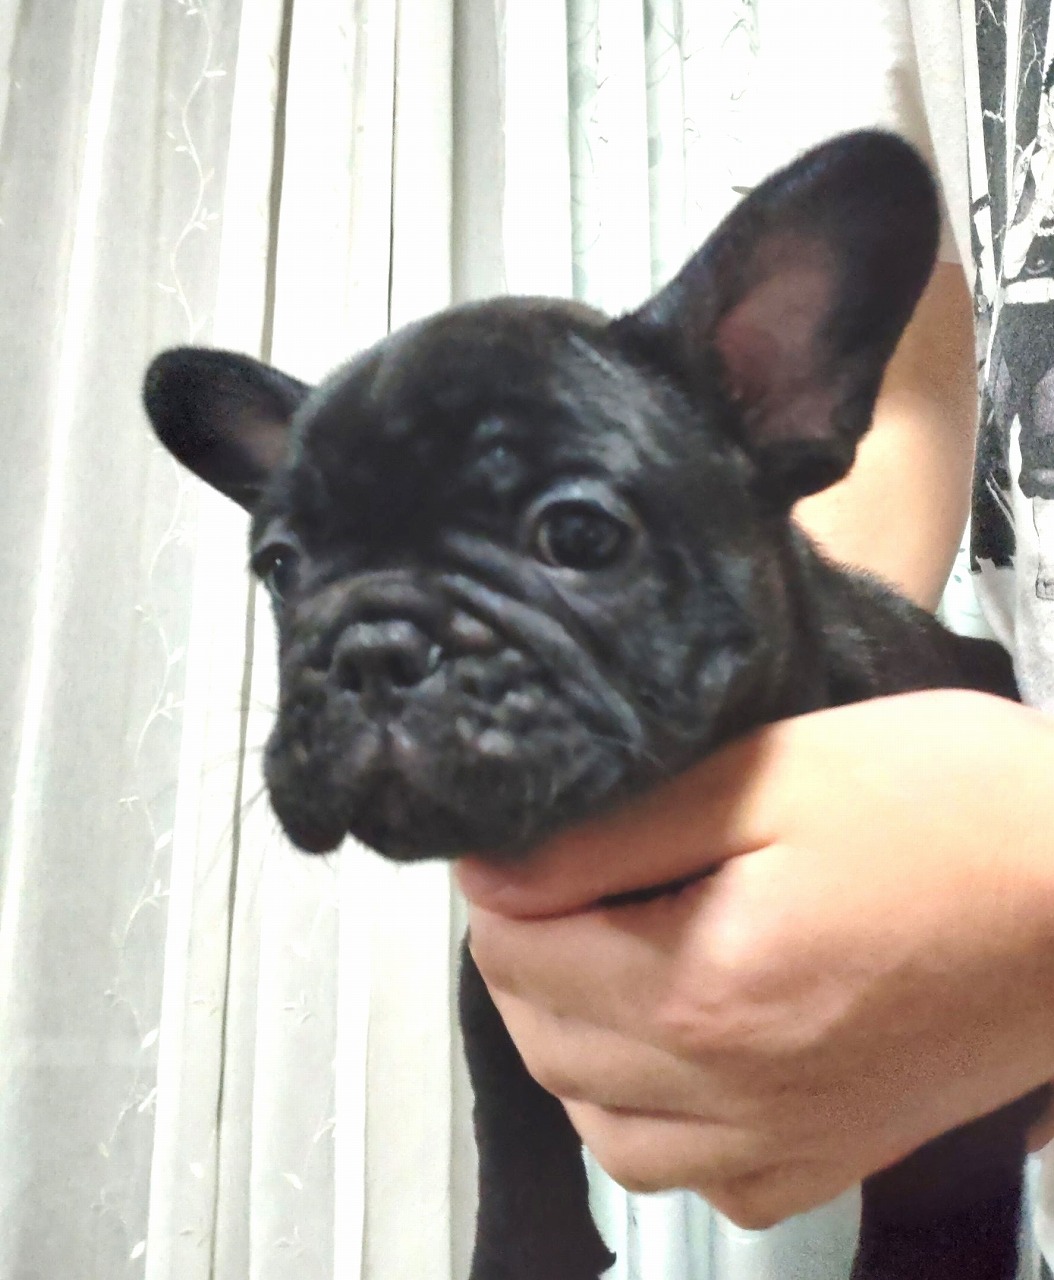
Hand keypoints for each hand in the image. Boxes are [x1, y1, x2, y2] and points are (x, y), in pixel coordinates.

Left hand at [456, 691, 1053, 1228]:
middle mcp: (735, 1092)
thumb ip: (613, 834)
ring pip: (605, 1128)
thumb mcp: (770, 777)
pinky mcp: (836, 1156)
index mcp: (703, 989)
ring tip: (590, 964)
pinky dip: (652, 1124)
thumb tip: (495, 875)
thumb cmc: (952, 809)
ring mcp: (789, 1140)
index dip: (497, 893)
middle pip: (549, 1042)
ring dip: (568, 1043)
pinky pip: (701, 1181)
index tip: (508, 849)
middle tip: (545, 888)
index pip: (522, 957)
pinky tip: (672, 1060)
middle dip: (520, 959)